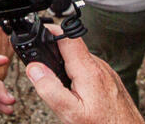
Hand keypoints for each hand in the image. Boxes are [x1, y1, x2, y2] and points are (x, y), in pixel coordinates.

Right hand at [23, 32, 142, 123]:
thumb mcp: (70, 112)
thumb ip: (50, 89)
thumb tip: (35, 69)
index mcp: (88, 70)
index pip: (68, 37)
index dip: (51, 32)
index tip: (39, 36)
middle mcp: (99, 66)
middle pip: (72, 49)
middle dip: (56, 57)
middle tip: (46, 74)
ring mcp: (106, 72)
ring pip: (81, 61)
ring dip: (68, 69)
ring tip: (64, 90)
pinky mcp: (110, 79)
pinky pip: (90, 70)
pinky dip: (79, 77)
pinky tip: (79, 94)